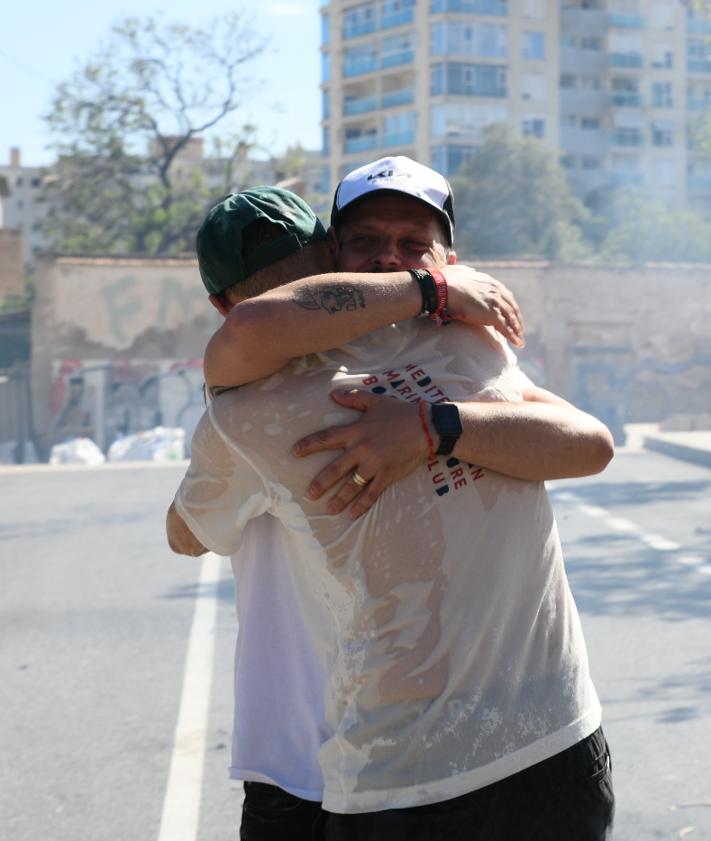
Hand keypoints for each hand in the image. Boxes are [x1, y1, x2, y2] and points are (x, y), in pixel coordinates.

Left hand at [291, 389, 427, 517]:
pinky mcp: (387, 476)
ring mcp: (374, 465)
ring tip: (329, 509)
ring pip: (351, 486)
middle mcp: (361, 450)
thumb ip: (353, 399)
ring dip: (339, 499)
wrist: (427, 427)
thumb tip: (333, 395)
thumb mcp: (376, 401)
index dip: (309, 445)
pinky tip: (352, 514)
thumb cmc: (400, 412)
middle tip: (310, 494)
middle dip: (320, 483)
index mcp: (355, 431)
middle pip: (335, 470)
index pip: (326, 439)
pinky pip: (371, 494)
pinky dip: (361, 505)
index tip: (294, 452)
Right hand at [439, 266, 524, 347]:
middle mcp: (496, 291)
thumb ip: (459, 267)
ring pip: (510, 318)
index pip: (505, 295)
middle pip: (511, 307)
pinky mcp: (491, 314)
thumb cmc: (445, 280)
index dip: (509, 305)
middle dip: (517, 319)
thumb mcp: (455, 269)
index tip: (512, 312)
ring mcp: (495, 302)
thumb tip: (454, 257)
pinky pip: (505, 328)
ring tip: (520, 339)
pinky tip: (517, 343)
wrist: (443, 287)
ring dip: (517, 330)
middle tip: (519, 328)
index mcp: (489, 282)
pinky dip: (512, 336)